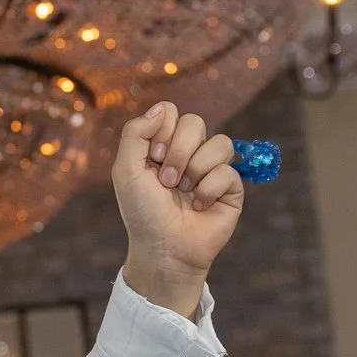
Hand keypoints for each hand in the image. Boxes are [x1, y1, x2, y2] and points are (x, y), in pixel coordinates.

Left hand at [112, 101, 243, 318]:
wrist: (163, 249)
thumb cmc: (142, 212)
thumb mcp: (126, 171)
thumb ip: (135, 134)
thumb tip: (161, 108)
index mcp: (163, 144)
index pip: (171, 111)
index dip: (162, 131)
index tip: (152, 158)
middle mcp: (189, 153)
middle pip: (195, 122)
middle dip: (178, 152)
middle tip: (166, 180)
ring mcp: (212, 169)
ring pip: (219, 143)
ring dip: (196, 170)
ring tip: (183, 192)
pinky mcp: (231, 188)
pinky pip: (229, 172)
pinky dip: (209, 190)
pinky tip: (199, 206)